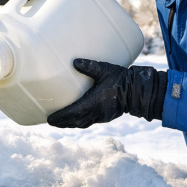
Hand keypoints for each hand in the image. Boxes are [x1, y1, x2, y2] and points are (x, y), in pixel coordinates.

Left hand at [47, 59, 167, 128]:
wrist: (137, 91)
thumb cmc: (121, 79)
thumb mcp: (105, 70)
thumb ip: (89, 66)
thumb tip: (74, 61)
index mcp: (94, 102)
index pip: (73, 113)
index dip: (61, 117)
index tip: (50, 119)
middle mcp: (96, 112)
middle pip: (75, 122)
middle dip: (62, 123)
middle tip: (50, 121)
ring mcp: (101, 116)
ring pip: (81, 124)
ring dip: (69, 124)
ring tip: (59, 122)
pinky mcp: (105, 117)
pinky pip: (88, 122)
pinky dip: (79, 122)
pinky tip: (74, 120)